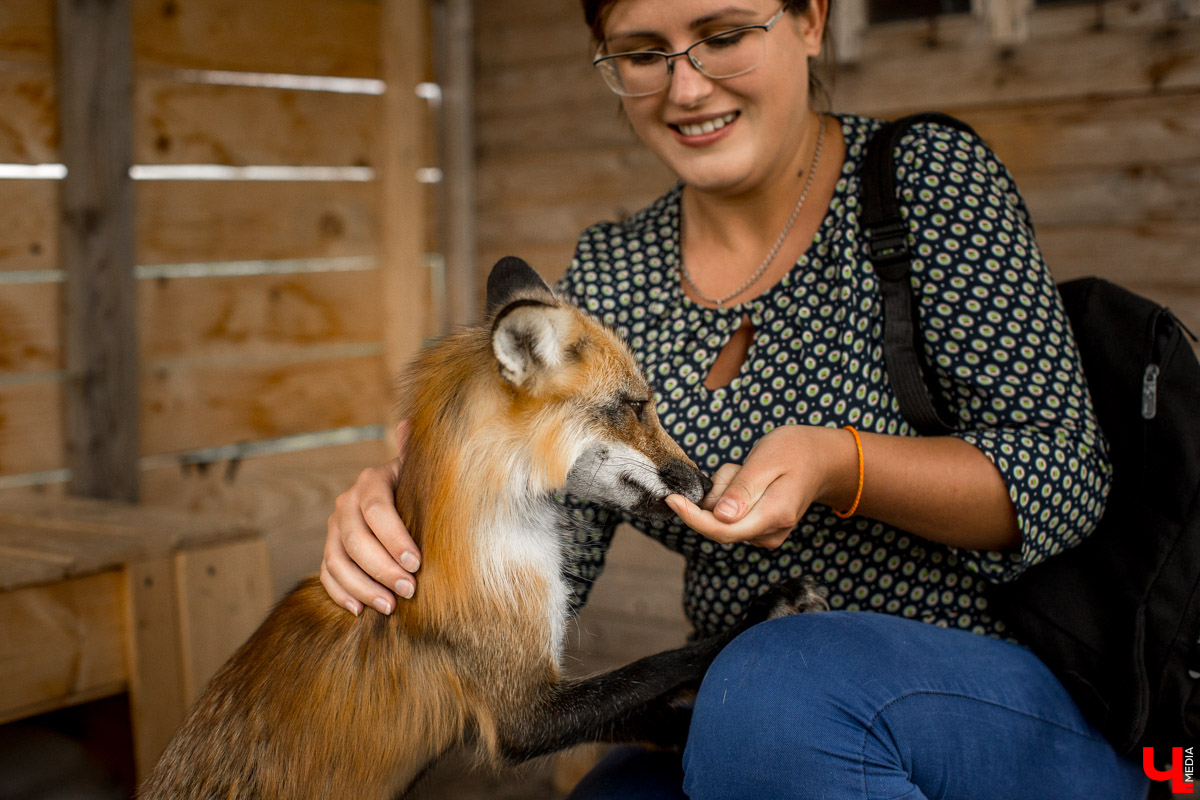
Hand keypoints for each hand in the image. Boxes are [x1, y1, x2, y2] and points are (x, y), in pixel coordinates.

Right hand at [320, 421, 420, 615]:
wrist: (398, 497)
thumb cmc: (417, 487)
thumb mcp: (421, 470)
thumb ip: (416, 452)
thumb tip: (411, 423)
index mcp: (371, 482)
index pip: (377, 510)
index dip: (395, 538)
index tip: (417, 563)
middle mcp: (346, 503)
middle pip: (356, 540)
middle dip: (382, 568)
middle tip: (409, 590)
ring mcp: (334, 529)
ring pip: (338, 560)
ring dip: (363, 587)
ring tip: (391, 607)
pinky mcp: (330, 550)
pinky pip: (327, 574)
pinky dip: (341, 594)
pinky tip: (360, 611)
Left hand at [665, 425, 857, 548]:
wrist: (819, 458)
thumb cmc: (794, 451)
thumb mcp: (766, 460)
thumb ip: (743, 490)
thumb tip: (720, 518)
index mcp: (775, 515)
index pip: (722, 530)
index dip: (691, 518)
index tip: (671, 498)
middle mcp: (771, 532)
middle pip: (718, 525)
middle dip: (716, 494)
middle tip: (737, 469)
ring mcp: (767, 534)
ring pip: (722, 518)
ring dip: (724, 492)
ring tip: (749, 472)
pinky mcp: (761, 530)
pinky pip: (729, 516)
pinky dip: (730, 496)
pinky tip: (749, 481)